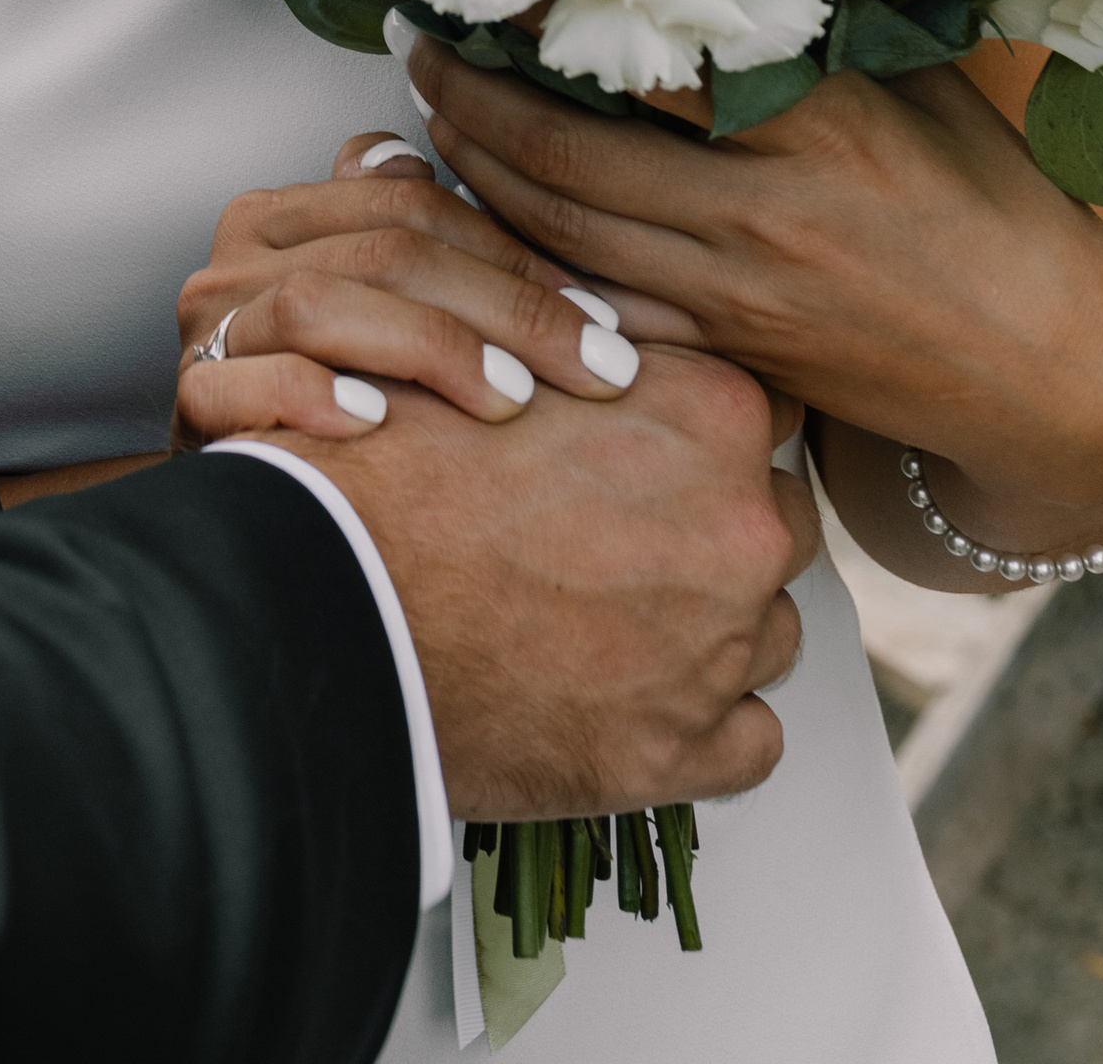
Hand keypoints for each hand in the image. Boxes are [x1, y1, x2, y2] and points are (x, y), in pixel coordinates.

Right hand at [175, 133, 687, 450]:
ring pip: (318, 303)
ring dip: (429, 346)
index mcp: (284, 217)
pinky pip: (243, 381)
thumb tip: (430, 164)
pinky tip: (379, 422)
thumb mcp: (376, 314)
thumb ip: (406, 239)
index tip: (604, 319)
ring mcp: (208, 331)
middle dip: (504, 306)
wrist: (252, 520)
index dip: (514, 254)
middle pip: (381, 251)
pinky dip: (313, 394)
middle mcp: (237, 259)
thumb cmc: (337, 408)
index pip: (409, 204)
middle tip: (597, 367)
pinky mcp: (190, 403)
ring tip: (513, 399)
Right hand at [244, 341, 815, 818]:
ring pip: (767, 627)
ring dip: (709, 624)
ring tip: (606, 615)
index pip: (768, 407)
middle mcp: (739, 529)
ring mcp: (723, 649)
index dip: (703, 427)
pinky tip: (625, 693)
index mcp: (707, 414)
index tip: (655, 447)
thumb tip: (620, 350)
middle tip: (615, 533)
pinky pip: (750, 737)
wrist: (328, 598)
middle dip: (713, 525)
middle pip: (774, 517)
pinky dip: (702, 722)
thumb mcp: (499, 355)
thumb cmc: (395, 472)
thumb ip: (594, 352)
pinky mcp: (686, 751)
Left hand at [410, 37, 1102, 522]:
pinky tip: (483, 216)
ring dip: (480, 172)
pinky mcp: (731, 351)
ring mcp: (738, 294)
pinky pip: (599, 301)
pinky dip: (528, 258)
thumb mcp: (924, 94)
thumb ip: (820, 34)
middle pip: (567, 152)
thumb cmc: (1002, 215)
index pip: (645, 59)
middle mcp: (762, 212)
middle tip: (414, 44)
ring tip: (427, 114)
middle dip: (470, 97)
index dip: (545, 17)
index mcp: (816, 125)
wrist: (1052, 373)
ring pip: (562, 233)